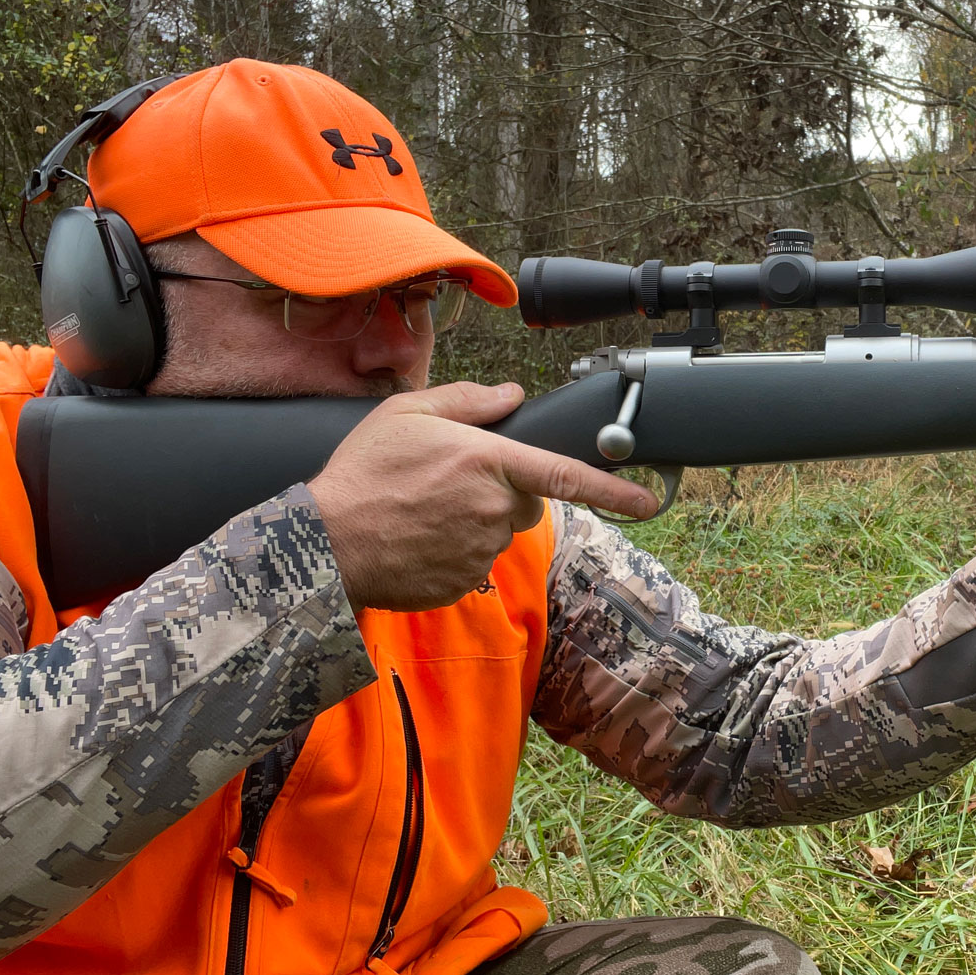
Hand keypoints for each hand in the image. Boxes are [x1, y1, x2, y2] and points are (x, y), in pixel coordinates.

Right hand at [307, 382, 657, 611]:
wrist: (324, 544)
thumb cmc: (362, 474)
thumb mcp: (407, 413)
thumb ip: (468, 401)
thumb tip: (511, 393)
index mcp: (487, 462)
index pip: (566, 475)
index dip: (614, 489)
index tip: (650, 500)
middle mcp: (493, 508)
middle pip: (526, 500)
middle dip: (502, 491)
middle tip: (448, 484)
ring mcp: (481, 550)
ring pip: (499, 531)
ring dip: (474, 521)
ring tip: (422, 511)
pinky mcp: (464, 580)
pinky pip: (475, 562)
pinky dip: (454, 551)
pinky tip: (418, 538)